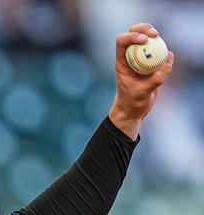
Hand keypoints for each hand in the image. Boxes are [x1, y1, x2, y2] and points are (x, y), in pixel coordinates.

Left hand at [109, 22, 173, 139]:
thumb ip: (156, 79)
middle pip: (133, 35)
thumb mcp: (143, 93)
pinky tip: (168, 55)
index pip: (121, 42)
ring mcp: (139, 59)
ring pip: (145, 40)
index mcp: (121, 63)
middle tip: (155, 34)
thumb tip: (168, 59)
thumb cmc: (132, 103)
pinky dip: (162, 49)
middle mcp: (129, 58)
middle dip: (143, 29)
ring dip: (152, 35)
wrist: (132, 111)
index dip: (131, 36)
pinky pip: (156, 51)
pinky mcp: (150, 63)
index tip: (144, 40)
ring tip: (159, 38)